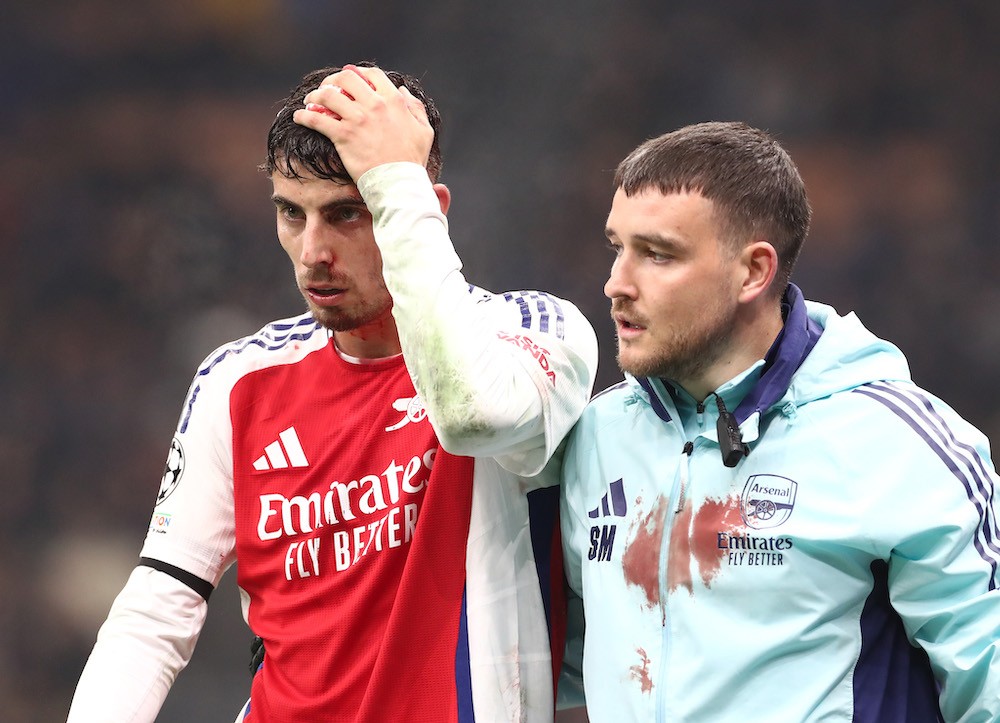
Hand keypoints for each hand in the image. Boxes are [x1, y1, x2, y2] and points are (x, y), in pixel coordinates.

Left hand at [293, 64, 433, 180]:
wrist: (399, 182)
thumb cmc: (412, 160)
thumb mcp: (424, 131)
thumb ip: (415, 107)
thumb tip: (403, 91)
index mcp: (393, 101)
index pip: (372, 74)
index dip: (358, 74)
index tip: (349, 80)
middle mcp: (374, 105)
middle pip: (345, 78)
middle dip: (332, 80)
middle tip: (326, 88)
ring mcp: (357, 119)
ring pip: (327, 95)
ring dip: (315, 96)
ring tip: (309, 101)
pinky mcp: (343, 135)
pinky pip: (317, 119)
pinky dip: (304, 116)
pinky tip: (298, 117)